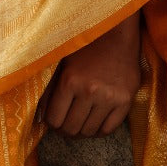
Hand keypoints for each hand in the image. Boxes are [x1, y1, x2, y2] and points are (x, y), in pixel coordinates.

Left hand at [42, 12, 140, 136]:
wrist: (117, 33)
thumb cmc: (85, 46)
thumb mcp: (62, 62)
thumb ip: (50, 89)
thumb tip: (40, 117)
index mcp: (70, 80)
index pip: (54, 119)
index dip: (50, 123)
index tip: (52, 120)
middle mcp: (90, 91)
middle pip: (71, 129)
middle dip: (64, 130)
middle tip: (64, 125)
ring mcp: (109, 98)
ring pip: (89, 132)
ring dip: (81, 131)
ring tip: (78, 123)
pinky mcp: (126, 101)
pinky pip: (109, 129)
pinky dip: (98, 130)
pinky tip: (93, 123)